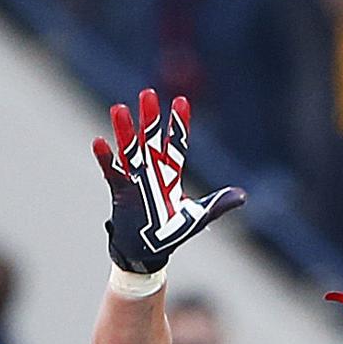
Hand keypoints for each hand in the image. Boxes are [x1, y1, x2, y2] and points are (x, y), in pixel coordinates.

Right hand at [93, 88, 245, 273]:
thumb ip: (218, 204)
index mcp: (172, 174)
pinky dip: (106, 158)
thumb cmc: (172, 232)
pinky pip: (112, 171)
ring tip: (119, 108)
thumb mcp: (198, 216)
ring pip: (130, 149)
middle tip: (148, 93)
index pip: (177, 144)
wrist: (149, 250)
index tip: (182, 102)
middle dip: (150, 118)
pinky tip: (99, 141)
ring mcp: (135, 179)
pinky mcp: (120, 191)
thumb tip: (243, 196)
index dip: (179, 125)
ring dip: (125, 130)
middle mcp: (153, 171)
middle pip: (151, 139)